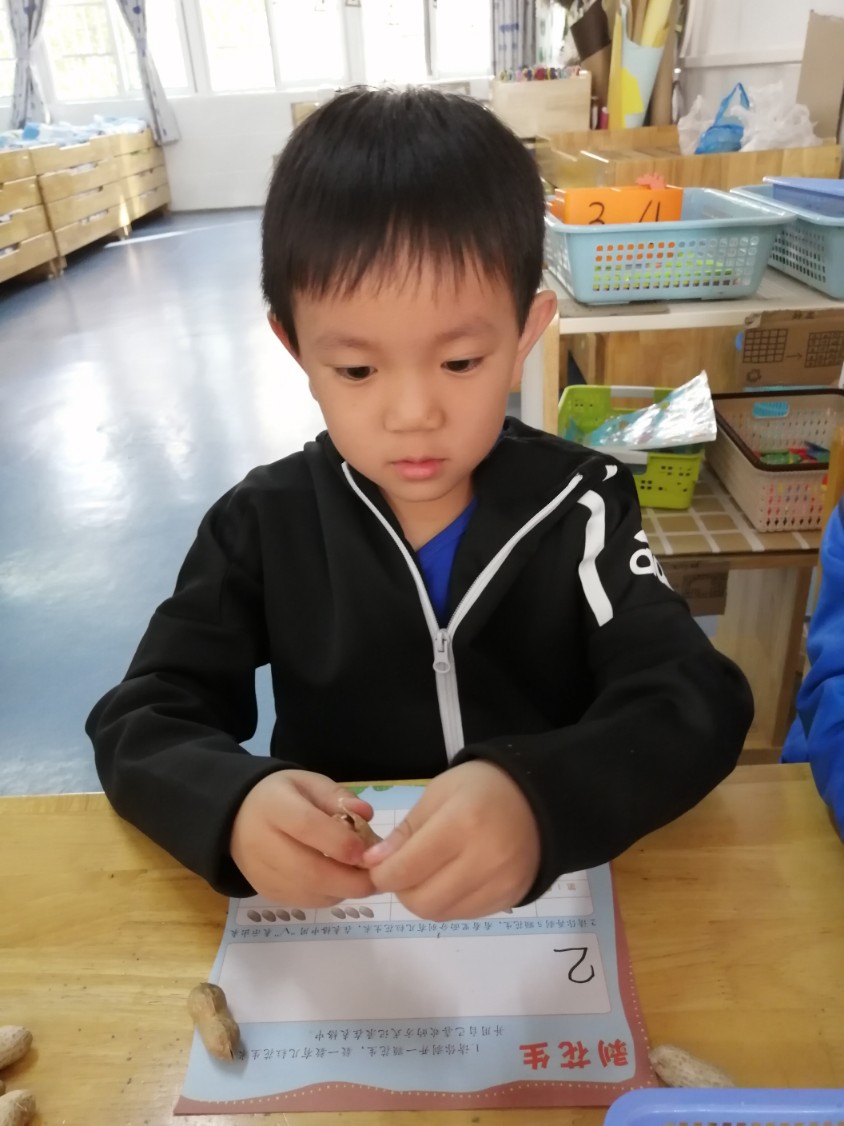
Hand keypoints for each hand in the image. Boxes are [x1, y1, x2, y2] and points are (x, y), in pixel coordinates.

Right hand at [230, 770, 376, 905]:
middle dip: (350, 879)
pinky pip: (305, 902)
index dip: (341, 842)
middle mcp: (263, 843)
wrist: (238, 819)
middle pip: (309, 870)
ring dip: (344, 889)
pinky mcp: (268, 893)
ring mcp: (263, 874)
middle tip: (379, 876)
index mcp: (274, 807)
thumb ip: (338, 797)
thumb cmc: (283, 797)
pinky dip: (330, 895)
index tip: (368, 850)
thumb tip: (366, 814)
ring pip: (310, 892)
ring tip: (363, 875)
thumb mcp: (309, 784)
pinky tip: (340, 880)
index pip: (307, 827)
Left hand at [362, 760, 539, 920]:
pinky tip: (450, 879)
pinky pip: (463, 915)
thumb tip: (373, 863)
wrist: (538, 798)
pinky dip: (447, 903)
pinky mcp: (509, 900)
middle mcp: (483, 860)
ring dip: (422, 898)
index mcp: (460, 825)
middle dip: (400, 889)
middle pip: (421, 901)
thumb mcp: (438, 793)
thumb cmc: (482, 788)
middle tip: (402, 869)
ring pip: (440, 913)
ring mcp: (499, 885)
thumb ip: (406, 830)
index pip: (405, 870)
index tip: (376, 863)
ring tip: (427, 872)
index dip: (380, 873)